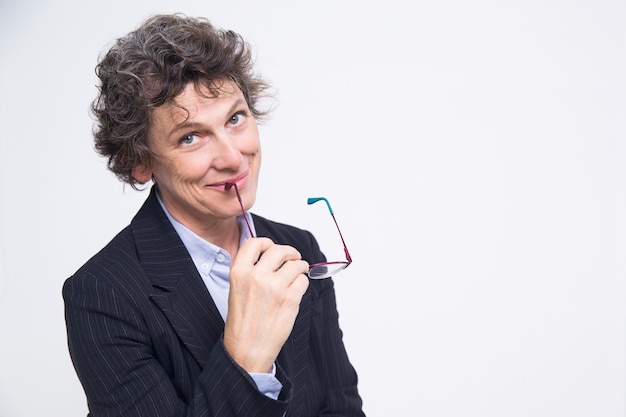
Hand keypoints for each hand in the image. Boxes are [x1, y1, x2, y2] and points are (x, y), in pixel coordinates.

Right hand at [224, 237, 308, 372]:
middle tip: (293, 257)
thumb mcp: (236, 289)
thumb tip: (270, 256)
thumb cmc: (242, 323)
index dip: (266, 243)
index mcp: (239, 272)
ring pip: (295, 264)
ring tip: (298, 273)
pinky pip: (303, 280)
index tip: (272, 247)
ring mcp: (274, 287)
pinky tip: (296, 290)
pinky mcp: (290, 299)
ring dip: (300, 266)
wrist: (247, 350)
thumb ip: (250, 270)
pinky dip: (302, 283)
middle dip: (289, 252)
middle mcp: (256, 276)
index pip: (254, 243)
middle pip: (279, 250)